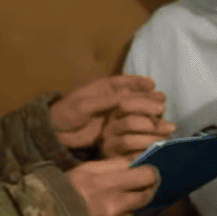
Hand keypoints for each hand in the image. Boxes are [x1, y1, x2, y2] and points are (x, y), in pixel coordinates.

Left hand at [50, 75, 166, 149]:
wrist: (55, 133)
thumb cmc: (67, 113)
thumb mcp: (84, 105)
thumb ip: (106, 101)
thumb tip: (127, 97)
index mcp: (104, 88)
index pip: (126, 82)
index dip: (139, 82)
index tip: (152, 85)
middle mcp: (112, 100)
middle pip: (135, 96)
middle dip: (148, 99)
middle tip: (161, 103)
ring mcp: (113, 114)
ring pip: (135, 111)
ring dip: (148, 112)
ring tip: (160, 115)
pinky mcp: (113, 129)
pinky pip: (130, 125)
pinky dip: (141, 126)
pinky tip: (151, 129)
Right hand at [66, 158, 159, 215]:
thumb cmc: (65, 188)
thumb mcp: (86, 169)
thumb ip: (114, 165)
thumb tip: (136, 162)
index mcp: (107, 183)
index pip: (146, 176)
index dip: (148, 173)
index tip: (145, 172)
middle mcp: (115, 206)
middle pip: (145, 195)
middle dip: (142, 190)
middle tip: (135, 186)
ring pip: (133, 211)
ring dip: (127, 206)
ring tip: (110, 202)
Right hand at [100, 109, 175, 159]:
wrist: (125, 157)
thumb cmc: (140, 130)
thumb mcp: (145, 113)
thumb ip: (150, 103)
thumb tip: (159, 95)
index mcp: (115, 112)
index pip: (126, 103)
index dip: (145, 102)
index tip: (162, 105)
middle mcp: (109, 128)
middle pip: (129, 122)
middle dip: (152, 124)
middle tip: (170, 126)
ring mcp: (110, 145)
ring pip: (128, 141)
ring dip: (151, 140)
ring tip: (167, 139)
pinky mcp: (116, 162)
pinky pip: (131, 159)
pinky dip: (145, 155)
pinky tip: (158, 154)